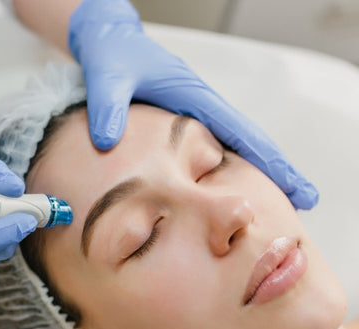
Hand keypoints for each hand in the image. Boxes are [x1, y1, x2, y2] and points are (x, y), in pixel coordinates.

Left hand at [68, 0, 317, 208]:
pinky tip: (232, 188)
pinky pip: (212, 147)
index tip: (292, 186)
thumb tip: (107, 141)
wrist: (108, 43)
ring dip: (256, 171)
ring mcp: (194, 115)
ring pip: (233, 146)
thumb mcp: (107, 78)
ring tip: (279, 201)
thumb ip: (108, 107)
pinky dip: (229, 167)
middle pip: (248, 142)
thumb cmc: (112, 56)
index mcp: (193, 97)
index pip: (240, 132)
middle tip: (304, 200)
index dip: (268, 160)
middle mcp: (201, 107)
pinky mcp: (182, 122)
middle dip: (277, 170)